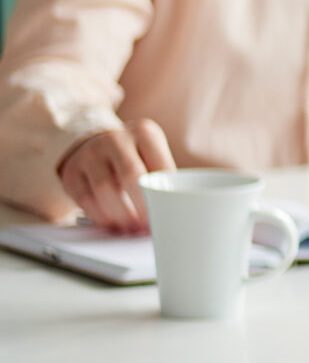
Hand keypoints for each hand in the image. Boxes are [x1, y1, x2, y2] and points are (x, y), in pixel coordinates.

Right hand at [57, 120, 173, 235]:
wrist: (94, 144)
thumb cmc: (134, 155)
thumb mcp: (153, 154)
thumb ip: (165, 176)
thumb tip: (182, 208)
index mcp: (144, 133)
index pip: (159, 166)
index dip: (165, 194)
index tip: (170, 213)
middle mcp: (115, 139)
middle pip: (131, 176)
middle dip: (143, 206)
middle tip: (151, 225)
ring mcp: (90, 154)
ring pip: (105, 190)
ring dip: (122, 215)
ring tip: (133, 229)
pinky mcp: (72, 172)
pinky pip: (85, 199)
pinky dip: (101, 217)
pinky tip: (113, 225)